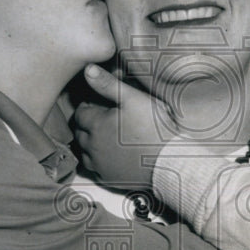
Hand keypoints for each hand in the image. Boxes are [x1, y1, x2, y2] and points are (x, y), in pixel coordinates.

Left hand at [74, 65, 173, 186]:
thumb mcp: (134, 99)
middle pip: (79, 133)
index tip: (97, 104)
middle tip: (102, 119)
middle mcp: (92, 147)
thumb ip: (108, 84)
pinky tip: (110, 156)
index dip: (87, 107)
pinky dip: (98, 162)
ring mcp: (100, 166)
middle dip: (87, 125)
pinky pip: (95, 170)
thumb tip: (87, 69)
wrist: (170, 161)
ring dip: (89, 144)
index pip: (79, 113)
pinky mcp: (109, 180)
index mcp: (95, 125)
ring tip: (104, 137)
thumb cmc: (155, 128)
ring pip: (84, 153)